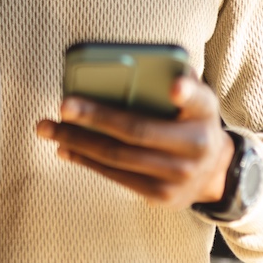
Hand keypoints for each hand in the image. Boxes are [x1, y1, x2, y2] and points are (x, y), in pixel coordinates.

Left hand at [35, 76, 233, 207]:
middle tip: (64, 105)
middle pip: (137, 131)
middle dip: (95, 118)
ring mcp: (177, 176)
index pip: (198, 99)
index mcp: (205, 113)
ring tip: (48, 128)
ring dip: (78, 141)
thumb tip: (153, 66)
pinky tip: (65, 147)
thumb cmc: (194, 122)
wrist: (214, 172)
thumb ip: (181, 83)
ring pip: (118, 158)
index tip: (174, 87)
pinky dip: (87, 160)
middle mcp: (195, 147)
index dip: (186, 92)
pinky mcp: (160, 196)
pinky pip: (116, 176)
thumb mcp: (197, 99)